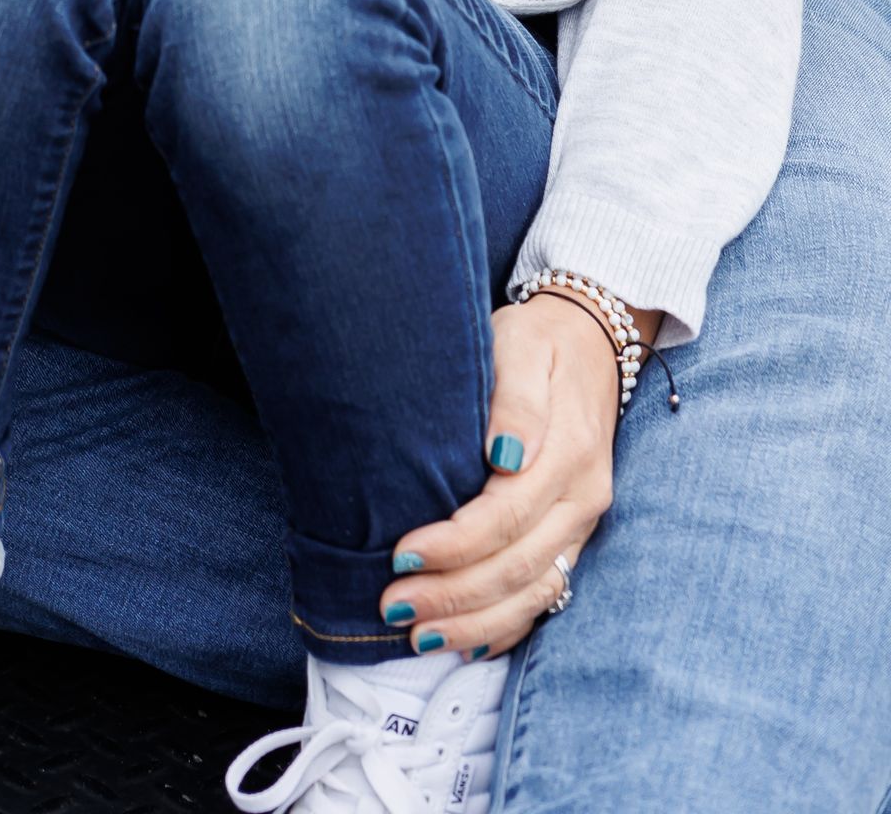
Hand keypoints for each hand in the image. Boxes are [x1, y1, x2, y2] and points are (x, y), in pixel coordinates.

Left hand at [380, 292, 650, 656]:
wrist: (590, 340)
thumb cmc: (540, 340)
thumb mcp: (522, 345)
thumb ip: (516, 398)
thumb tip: (504, 454)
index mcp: (569, 454)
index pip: (507, 517)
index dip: (454, 544)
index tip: (401, 554)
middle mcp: (582, 499)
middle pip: (518, 567)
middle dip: (454, 594)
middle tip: (393, 605)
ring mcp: (583, 524)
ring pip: (535, 593)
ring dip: (477, 622)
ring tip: (419, 637)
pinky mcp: (574, 536)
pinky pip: (547, 594)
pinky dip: (507, 626)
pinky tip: (467, 643)